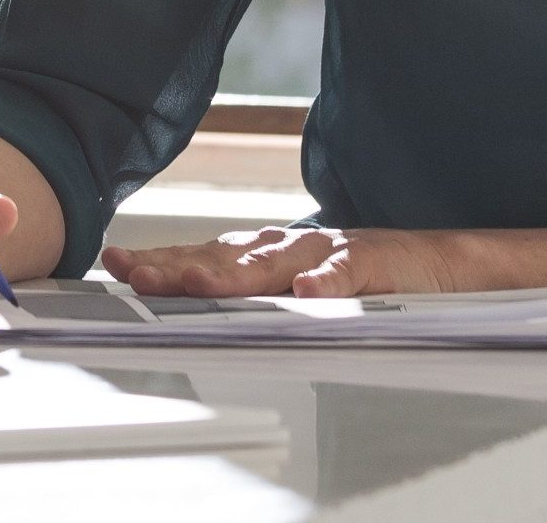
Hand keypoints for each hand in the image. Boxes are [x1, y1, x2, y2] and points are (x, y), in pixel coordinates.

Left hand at [100, 224, 459, 299]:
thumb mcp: (288, 289)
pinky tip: (308, 294)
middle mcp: (284, 246)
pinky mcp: (370, 263)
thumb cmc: (349, 278)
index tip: (116, 264)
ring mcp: (325, 252)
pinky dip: (327, 284)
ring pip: (274, 262)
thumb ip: (243, 294)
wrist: (430, 262)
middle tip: (136, 276)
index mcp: (261, 253)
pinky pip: (346, 274)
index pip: (199, 255)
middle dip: (177, 267)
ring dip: (234, 274)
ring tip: (198, 285)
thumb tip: (179, 300)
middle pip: (222, 256)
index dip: (159, 260)